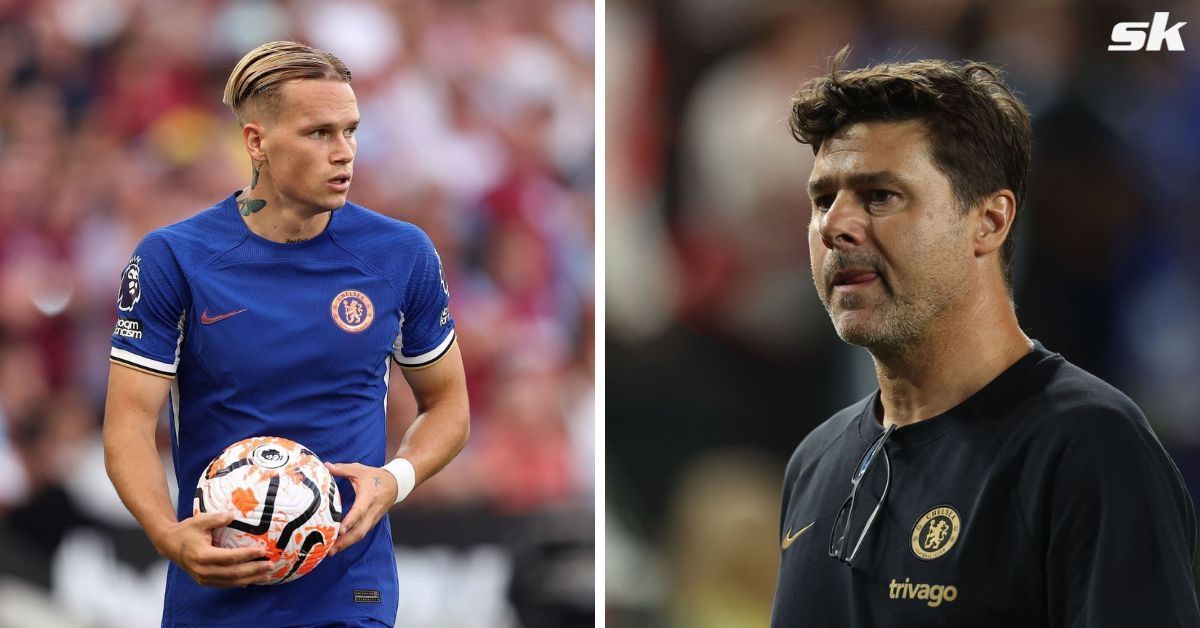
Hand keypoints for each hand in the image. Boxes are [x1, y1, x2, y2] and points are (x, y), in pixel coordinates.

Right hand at [154, 512, 273, 587]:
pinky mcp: (204, 581)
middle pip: (233, 573)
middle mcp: (203, 570)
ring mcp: (203, 578)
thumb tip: (232, 515)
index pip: (229, 557)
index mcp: (203, 555)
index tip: (262, 551)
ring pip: (231, 582)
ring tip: (267, 575)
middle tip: (270, 565)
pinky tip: (252, 580)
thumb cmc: (186, 531)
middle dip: (254, 570)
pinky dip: (239, 583)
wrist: (169, 545)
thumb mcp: (199, 521)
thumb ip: (215, 518)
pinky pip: (225, 584)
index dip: (247, 555)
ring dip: (250, 579)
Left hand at [324, 462, 396, 557]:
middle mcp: (372, 511)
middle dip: (345, 542)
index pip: (359, 512)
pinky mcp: (372, 522)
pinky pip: (361, 534)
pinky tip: (338, 545)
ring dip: (346, 544)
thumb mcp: (359, 470)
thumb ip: (342, 469)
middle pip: (360, 531)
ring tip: (330, 551)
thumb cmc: (375, 476)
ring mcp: (373, 519)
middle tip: (330, 549)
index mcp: (368, 497)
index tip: (340, 530)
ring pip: (361, 535)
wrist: (396, 484)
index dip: (350, 521)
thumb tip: (325, 465)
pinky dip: (350, 541)